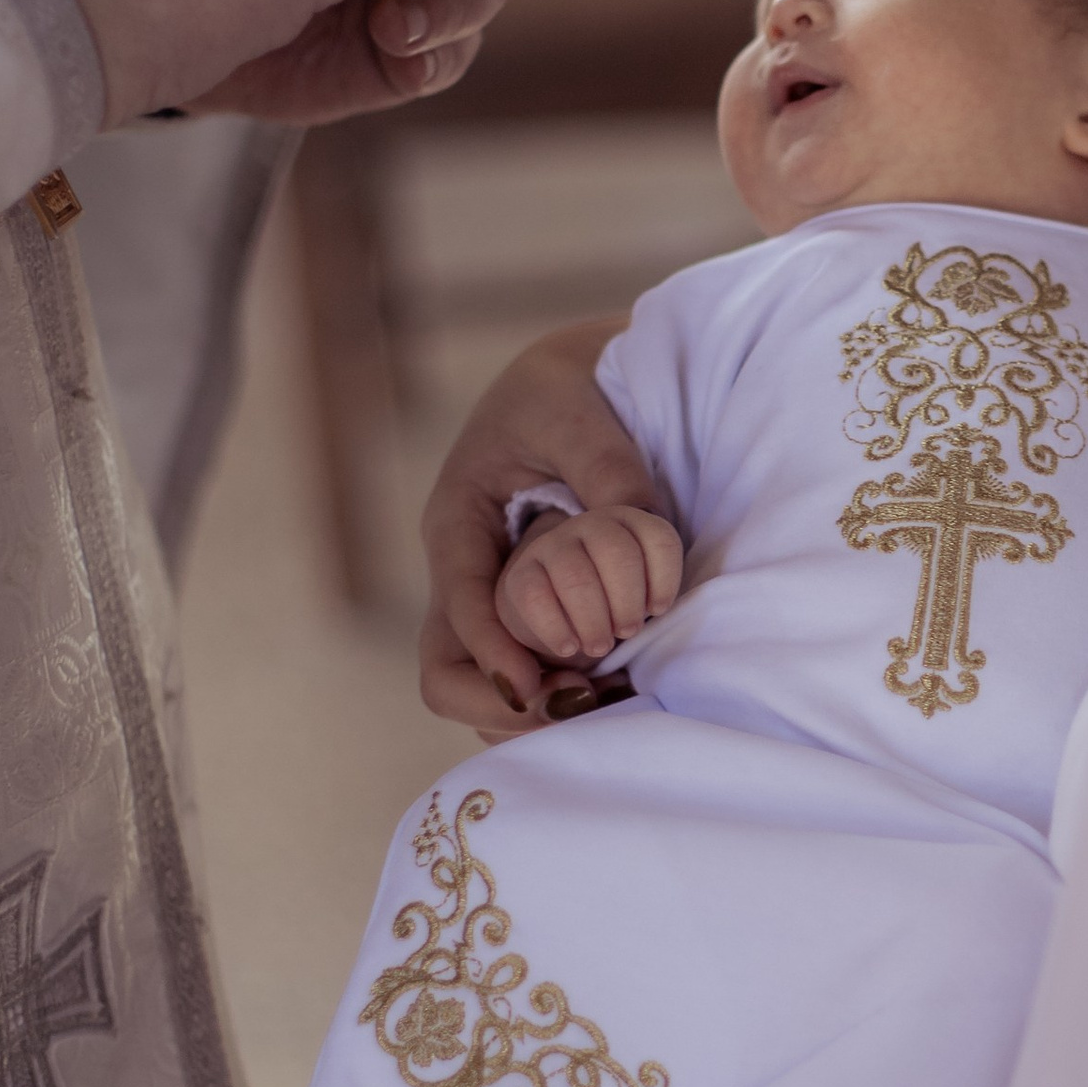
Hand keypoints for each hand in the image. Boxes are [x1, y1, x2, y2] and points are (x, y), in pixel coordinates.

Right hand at [419, 322, 667, 731]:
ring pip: (484, 686)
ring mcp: (494, 598)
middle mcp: (467, 574)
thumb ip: (607, 470)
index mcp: (456, 525)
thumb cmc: (568, 386)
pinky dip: (563, 693)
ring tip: (610, 704)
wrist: (578, 377)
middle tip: (584, 706)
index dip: (495, 658)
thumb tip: (640, 526)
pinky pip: (528, 673)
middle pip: (447, 670)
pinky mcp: (531, 611)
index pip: (459, 610)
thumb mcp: (577, 413)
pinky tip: (621, 688)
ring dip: (537, 710)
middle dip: (506, 705)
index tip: (542, 689)